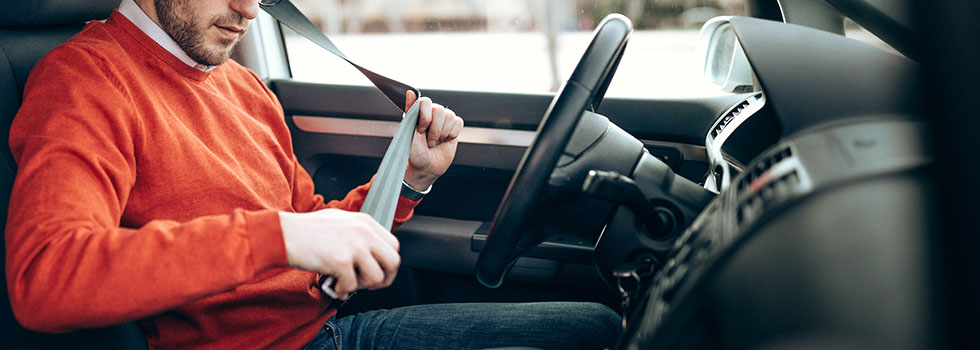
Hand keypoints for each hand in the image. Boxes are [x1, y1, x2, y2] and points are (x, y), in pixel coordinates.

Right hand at [279, 209, 400, 298]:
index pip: (393, 246)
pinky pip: (353, 286)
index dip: (387, 264)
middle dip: (383, 278)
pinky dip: (343, 291)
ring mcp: (354, 245)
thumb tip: (372, 253)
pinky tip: (334, 285)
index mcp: (365, 221)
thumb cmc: (306, 230)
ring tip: (346, 282)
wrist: (283, 234)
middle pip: (393, 262)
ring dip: (362, 286)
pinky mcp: (341, 261)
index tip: (377, 272)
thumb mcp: (340, 221)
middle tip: (367, 284)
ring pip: (377, 277)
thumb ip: (359, 233)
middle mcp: (364, 231)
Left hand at [403, 90, 463, 189]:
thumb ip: (410, 111)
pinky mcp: (454, 128)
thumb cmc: (414, 152)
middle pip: (439, 110)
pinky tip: (445, 139)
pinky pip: (458, 122)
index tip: (420, 130)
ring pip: (450, 116)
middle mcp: (431, 114)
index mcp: (418, 113)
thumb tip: (409, 92)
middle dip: (435, 129)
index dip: (425, 117)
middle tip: (429, 141)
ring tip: (435, 142)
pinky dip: (452, 133)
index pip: (426, 102)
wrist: (426, 168)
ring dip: (443, 132)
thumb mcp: (408, 132)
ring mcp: (443, 120)